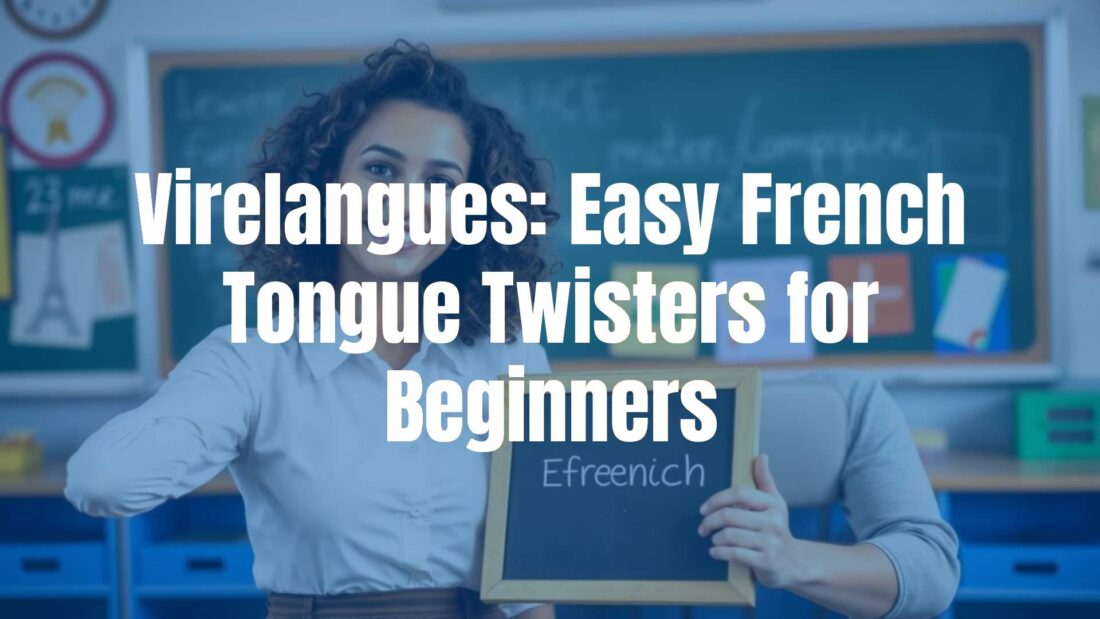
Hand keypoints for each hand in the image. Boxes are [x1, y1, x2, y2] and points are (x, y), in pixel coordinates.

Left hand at [698, 454, 806, 588]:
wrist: (794, 562)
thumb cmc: (777, 528)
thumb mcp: (775, 503)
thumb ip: (765, 480)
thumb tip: (762, 456)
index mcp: (772, 504)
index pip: (739, 493)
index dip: (716, 499)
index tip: (703, 508)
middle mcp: (773, 521)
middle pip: (729, 516)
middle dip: (709, 522)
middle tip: (702, 528)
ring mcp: (770, 542)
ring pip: (729, 535)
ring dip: (715, 539)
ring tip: (714, 540)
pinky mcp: (766, 561)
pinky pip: (734, 554)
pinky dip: (719, 552)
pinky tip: (715, 551)